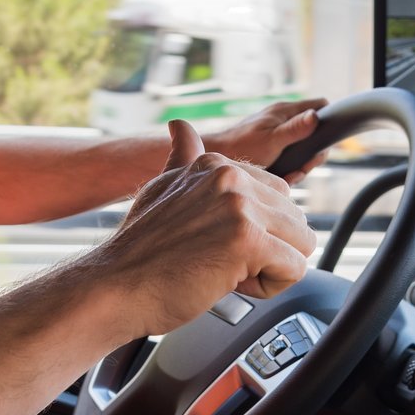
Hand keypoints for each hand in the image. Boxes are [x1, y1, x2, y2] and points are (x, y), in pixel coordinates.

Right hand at [98, 120, 316, 337]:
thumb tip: (180, 126)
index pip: (277, 195)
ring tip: (225, 272)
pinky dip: (269, 288)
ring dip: (270, 269)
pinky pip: (295, 269)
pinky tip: (230, 285)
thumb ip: (183, 158)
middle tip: (221, 262)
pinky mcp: (248, 241)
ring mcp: (240, 206)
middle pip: (294, 220)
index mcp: (215, 164)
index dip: (255, 230)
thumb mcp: (161, 190)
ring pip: (301, 244)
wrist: (114, 288)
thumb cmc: (138, 253)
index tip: (218, 243)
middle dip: (268, 250)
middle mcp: (230, 177)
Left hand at [207, 98, 329, 182]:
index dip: (330, 119)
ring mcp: (279, 133)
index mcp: (285, 111)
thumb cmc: (242, 146)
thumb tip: (316, 116)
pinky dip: (290, 170)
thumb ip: (295, 129)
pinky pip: (291, 157)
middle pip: (315, 132)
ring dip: (301, 165)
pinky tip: (283, 178)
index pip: (319, 106)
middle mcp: (284, 119)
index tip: (328, 140)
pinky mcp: (273, 147)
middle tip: (304, 167)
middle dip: (314, 153)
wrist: (217, 158)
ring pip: (304, 148)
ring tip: (290, 176)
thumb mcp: (272, 140)